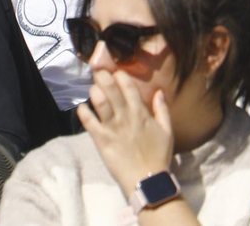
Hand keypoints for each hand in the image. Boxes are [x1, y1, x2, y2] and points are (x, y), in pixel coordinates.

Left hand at [77, 69, 175, 199]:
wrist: (147, 180)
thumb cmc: (158, 155)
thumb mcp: (167, 130)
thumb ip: (162, 109)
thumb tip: (159, 91)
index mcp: (141, 112)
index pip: (127, 85)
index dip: (119, 75)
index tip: (114, 71)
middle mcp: (125, 116)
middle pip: (110, 88)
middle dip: (102, 75)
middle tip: (97, 70)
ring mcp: (112, 127)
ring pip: (99, 101)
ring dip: (94, 91)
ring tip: (93, 89)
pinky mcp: (101, 140)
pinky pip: (88, 122)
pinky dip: (83, 112)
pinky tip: (82, 107)